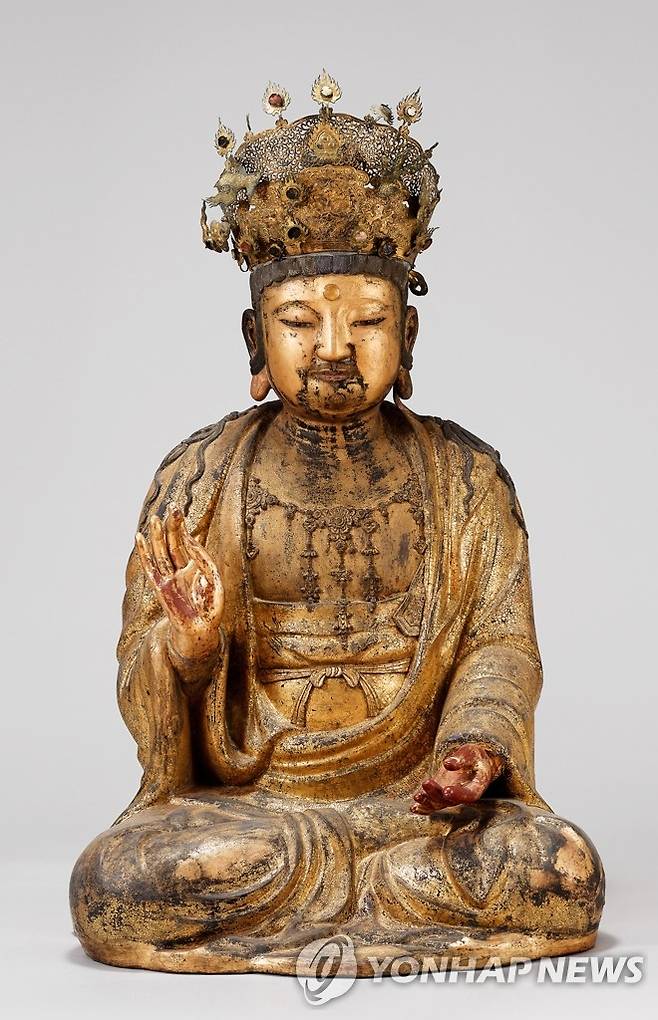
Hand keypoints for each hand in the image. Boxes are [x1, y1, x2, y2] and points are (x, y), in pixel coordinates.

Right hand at [135, 507, 223, 661]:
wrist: (201, 630)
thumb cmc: (210, 607)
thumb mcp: (212, 578)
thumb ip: (203, 558)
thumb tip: (191, 541)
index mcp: (194, 567)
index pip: (186, 542)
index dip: (182, 527)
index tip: (178, 511)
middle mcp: (179, 570)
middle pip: (173, 543)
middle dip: (172, 526)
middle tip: (172, 507)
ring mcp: (168, 578)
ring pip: (161, 552)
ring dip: (158, 535)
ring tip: (155, 518)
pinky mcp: (160, 586)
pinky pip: (150, 566)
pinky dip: (144, 552)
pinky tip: (139, 538)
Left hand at [411, 742, 503, 814]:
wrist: (473, 763)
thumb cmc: (474, 757)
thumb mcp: (471, 752)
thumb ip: (462, 758)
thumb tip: (448, 764)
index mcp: (477, 786)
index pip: (469, 795)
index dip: (458, 795)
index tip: (447, 791)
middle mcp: (463, 796)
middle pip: (450, 801)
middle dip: (436, 794)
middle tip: (426, 783)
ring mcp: (450, 797)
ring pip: (439, 804)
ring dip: (427, 802)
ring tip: (417, 796)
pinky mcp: (440, 795)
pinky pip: (432, 805)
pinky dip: (423, 808)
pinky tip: (413, 807)